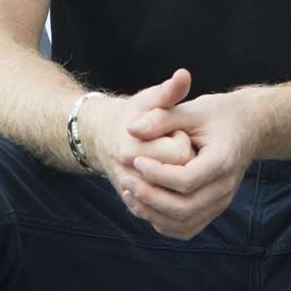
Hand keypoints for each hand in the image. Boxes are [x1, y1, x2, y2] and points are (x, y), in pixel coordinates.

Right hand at [79, 69, 195, 195]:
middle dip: (185, 163)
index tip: (176, 132)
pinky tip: (174, 183)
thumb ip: (168, 91)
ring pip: (174, 200)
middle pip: (178, 178)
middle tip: (177, 149)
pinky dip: (175, 201)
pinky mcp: (136, 207)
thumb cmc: (132, 115)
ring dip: (181, 183)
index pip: (179, 154)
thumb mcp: (148, 99)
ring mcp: (131, 194)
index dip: (184, 141)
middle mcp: (129, 176)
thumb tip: (184, 74)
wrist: (105, 138)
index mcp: (133, 148)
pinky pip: (165, 216)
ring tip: (174, 164)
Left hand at [115, 86, 260, 239]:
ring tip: (129, 193)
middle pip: (184, 208)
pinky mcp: (212, 209)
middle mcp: (224, 188)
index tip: (136, 159)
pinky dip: (162, 222)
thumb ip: (162, 118)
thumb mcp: (191, 109)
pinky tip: (143, 205)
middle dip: (150, 197)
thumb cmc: (216, 115)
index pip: (186, 180)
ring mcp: (220, 202)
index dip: (157, 174)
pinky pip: (186, 228)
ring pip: (184, 223)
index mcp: (222, 161)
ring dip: (152, 213)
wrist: (246, 128)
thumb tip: (131, 130)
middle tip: (126, 179)